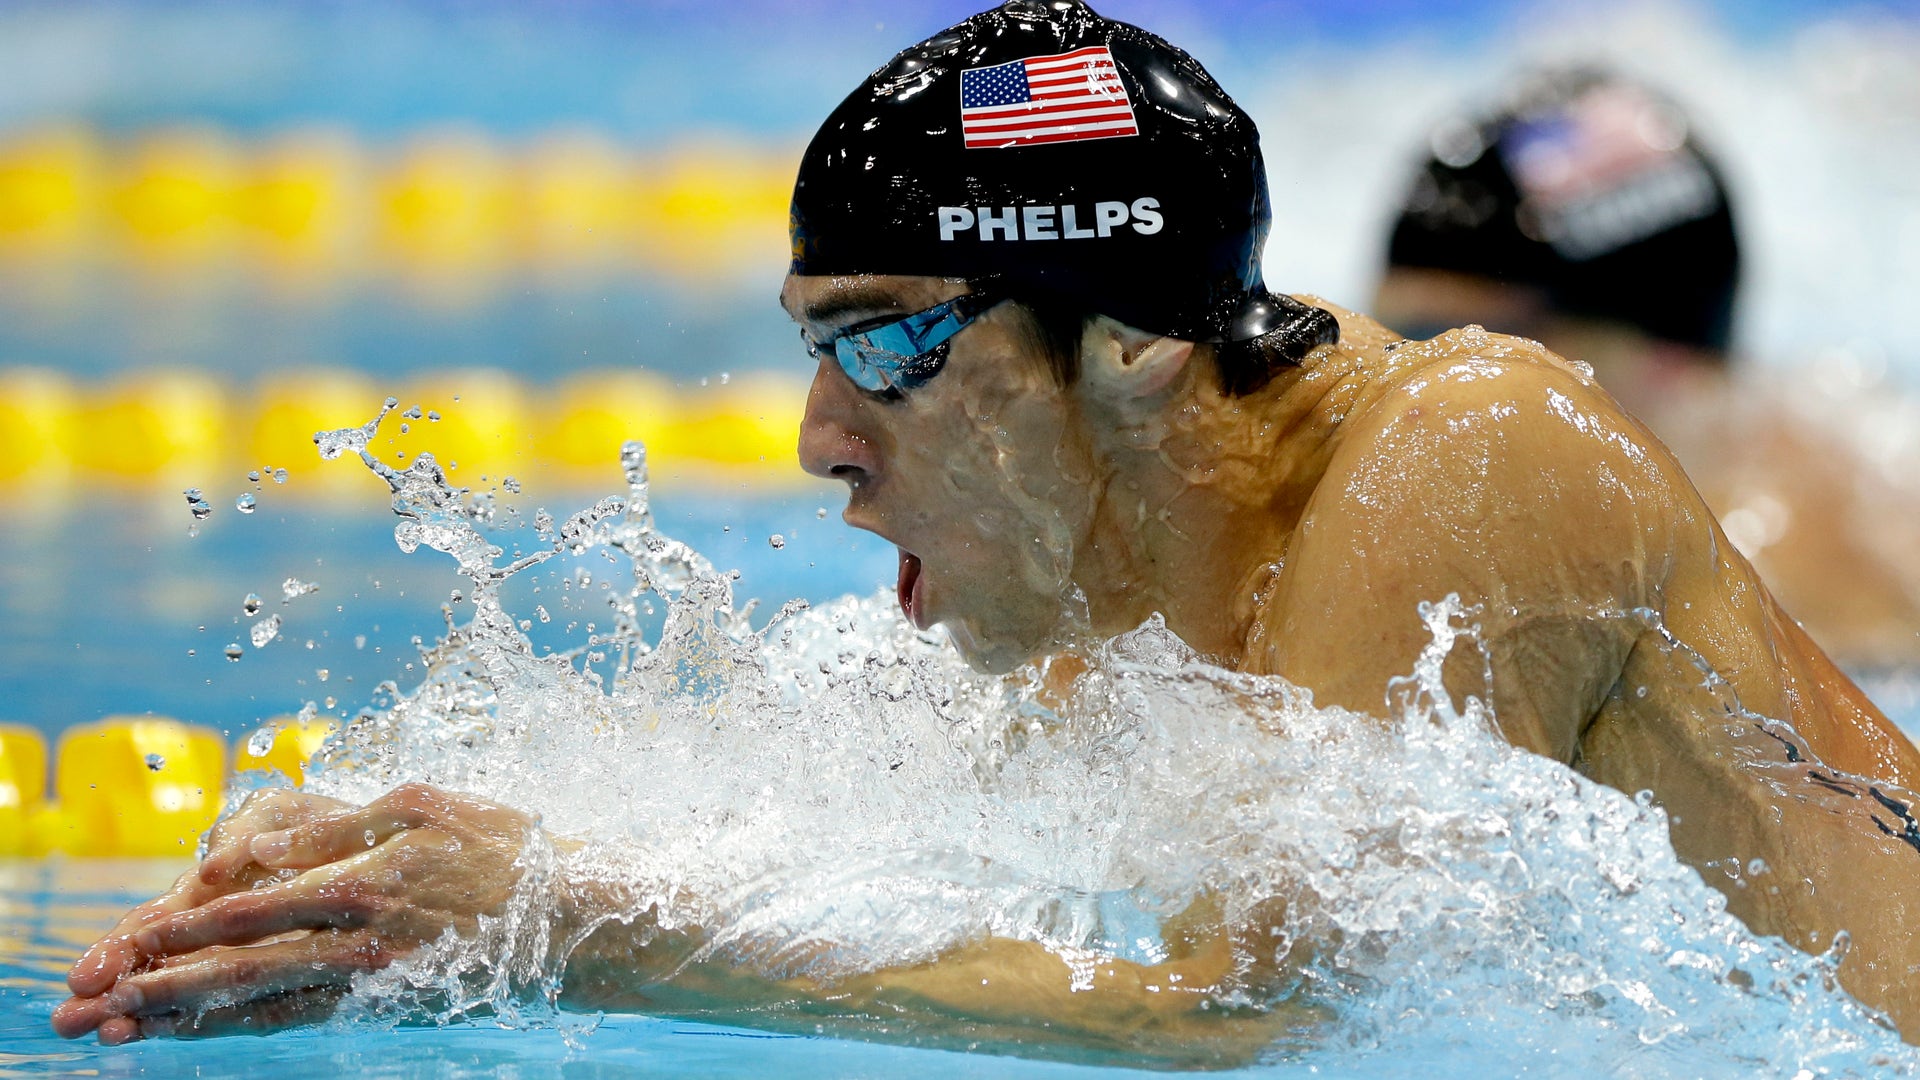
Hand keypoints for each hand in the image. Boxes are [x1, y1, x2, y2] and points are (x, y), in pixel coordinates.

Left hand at [52, 783, 538, 1042]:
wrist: (572, 920)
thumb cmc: (503, 850)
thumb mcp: (427, 808)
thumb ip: (338, 828)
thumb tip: (257, 852)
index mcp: (363, 880)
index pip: (250, 907)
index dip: (181, 926)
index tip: (126, 938)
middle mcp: (356, 937)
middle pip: (237, 964)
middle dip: (157, 983)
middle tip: (90, 1002)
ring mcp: (368, 976)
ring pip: (257, 999)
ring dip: (182, 1014)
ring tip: (121, 1028)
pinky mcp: (381, 1002)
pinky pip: (297, 1017)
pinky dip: (238, 1024)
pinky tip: (199, 1030)